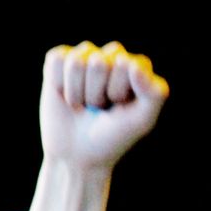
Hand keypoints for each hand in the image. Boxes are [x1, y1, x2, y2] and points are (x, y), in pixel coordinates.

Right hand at [40, 41, 169, 173]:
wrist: (79, 154)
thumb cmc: (114, 136)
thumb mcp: (142, 121)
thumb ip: (153, 94)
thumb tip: (131, 64)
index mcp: (138, 67)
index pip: (126, 64)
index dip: (119, 91)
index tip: (119, 107)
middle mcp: (113, 57)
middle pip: (99, 61)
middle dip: (97, 92)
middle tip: (101, 108)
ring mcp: (86, 56)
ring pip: (76, 62)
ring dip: (78, 91)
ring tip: (86, 104)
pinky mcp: (60, 60)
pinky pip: (57, 60)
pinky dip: (60, 84)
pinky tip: (67, 96)